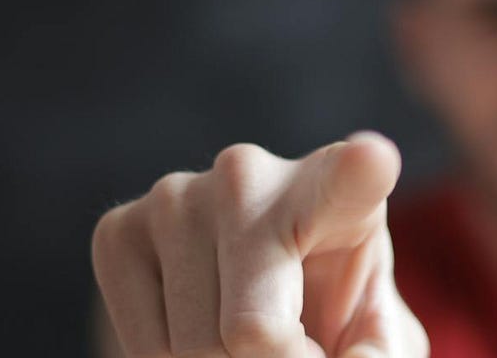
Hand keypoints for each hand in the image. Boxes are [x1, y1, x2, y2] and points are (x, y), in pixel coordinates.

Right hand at [92, 132, 427, 356]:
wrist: (254, 289)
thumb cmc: (329, 307)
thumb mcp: (375, 334)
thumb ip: (379, 355)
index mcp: (339, 190)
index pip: (351, 178)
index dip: (363, 169)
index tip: (374, 158)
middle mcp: (250, 175)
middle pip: (252, 331)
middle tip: (293, 349)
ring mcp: (174, 195)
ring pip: (194, 348)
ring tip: (249, 338)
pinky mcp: (117, 230)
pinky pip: (145, 350)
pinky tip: (203, 330)